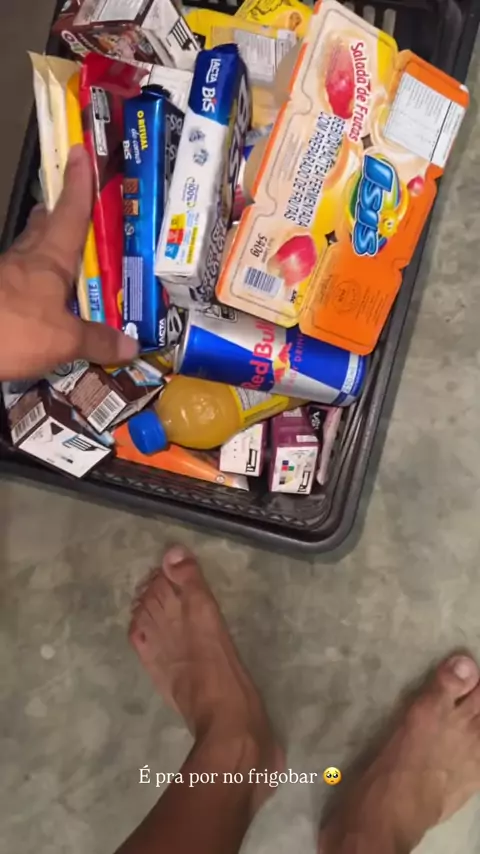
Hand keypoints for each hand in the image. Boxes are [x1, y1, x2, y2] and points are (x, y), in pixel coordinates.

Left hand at [0, 145, 138, 380]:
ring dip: (42, 247)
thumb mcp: (63, 340)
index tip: (80, 153)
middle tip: (69, 204)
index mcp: (48, 260)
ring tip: (60, 250)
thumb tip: (131, 345)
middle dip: (55, 213)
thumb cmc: (12, 329)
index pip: (69, 214)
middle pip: (42, 228)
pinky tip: (38, 297)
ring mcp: (3, 278)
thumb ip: (96, 340)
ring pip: (27, 254)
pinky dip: (32, 283)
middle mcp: (24, 262)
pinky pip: (18, 283)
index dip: (78, 184)